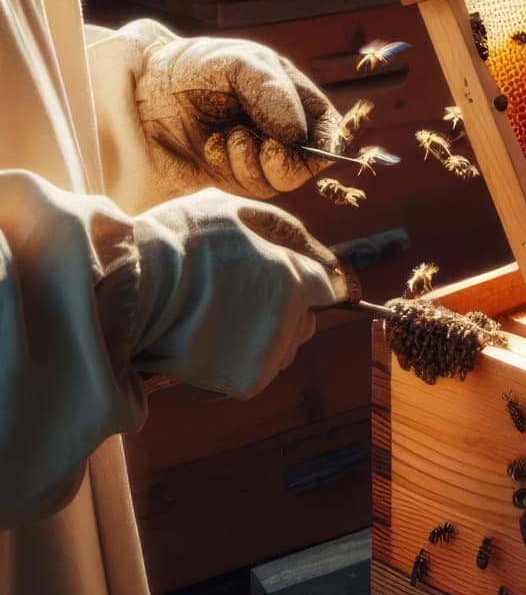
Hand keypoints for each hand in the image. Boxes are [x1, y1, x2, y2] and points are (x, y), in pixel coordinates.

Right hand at [129, 190, 354, 397]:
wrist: (131, 291)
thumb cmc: (181, 241)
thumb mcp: (239, 212)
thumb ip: (288, 231)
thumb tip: (323, 254)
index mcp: (293, 277)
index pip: (326, 287)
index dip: (307, 282)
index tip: (284, 283)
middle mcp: (290, 318)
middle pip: (305, 321)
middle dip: (287, 312)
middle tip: (241, 302)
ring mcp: (270, 353)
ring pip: (284, 350)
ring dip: (263, 339)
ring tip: (221, 323)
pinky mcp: (246, 382)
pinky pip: (258, 373)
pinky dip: (240, 364)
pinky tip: (211, 345)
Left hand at [134, 31, 342, 200]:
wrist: (131, 93)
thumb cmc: (189, 68)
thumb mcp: (235, 62)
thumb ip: (272, 90)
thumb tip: (299, 134)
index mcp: (289, 97)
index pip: (328, 128)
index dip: (326, 141)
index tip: (306, 144)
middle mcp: (276, 130)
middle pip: (308, 164)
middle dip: (286, 159)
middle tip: (261, 144)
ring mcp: (252, 157)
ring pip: (279, 182)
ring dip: (253, 164)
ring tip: (226, 139)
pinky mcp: (226, 180)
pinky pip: (248, 191)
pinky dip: (232, 172)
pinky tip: (212, 149)